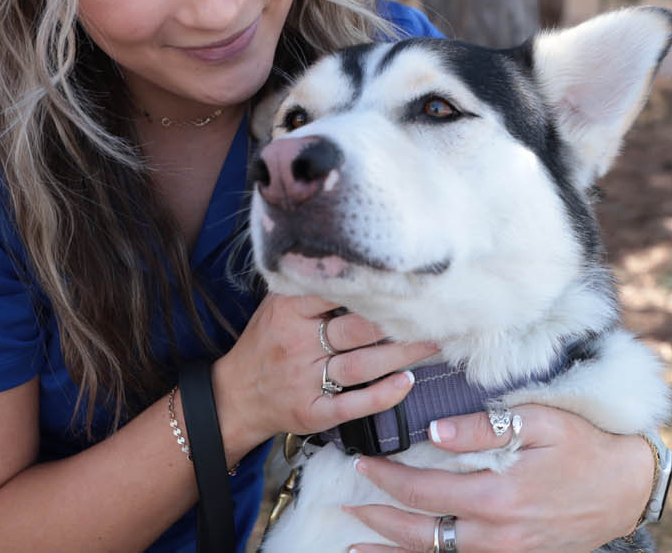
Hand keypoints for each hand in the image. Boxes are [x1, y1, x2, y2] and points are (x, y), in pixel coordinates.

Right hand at [212, 293, 437, 463]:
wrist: (234, 397)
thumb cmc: (266, 343)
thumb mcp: (276, 306)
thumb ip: (310, 286)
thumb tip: (358, 259)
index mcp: (288, 311)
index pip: (335, 291)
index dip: (374, 285)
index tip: (409, 277)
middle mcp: (296, 344)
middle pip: (356, 328)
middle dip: (399, 321)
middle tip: (436, 311)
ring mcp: (304, 380)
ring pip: (361, 364)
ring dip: (402, 354)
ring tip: (435, 342)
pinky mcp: (312, 412)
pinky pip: (352, 404)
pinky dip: (382, 395)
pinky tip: (407, 383)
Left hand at [345, 404, 654, 552]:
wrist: (625, 489)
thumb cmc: (584, 447)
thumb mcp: (539, 422)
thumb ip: (485, 428)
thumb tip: (433, 432)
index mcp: (497, 497)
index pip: (425, 491)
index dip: (389, 479)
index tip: (362, 466)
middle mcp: (496, 535)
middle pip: (421, 535)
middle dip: (380, 520)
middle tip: (348, 506)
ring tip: (358, 547)